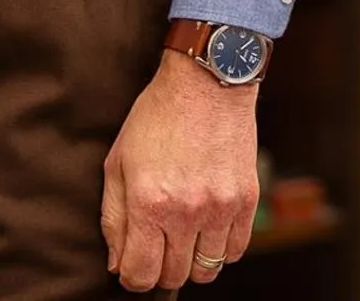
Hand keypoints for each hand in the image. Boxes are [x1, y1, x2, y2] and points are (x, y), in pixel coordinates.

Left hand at [101, 51, 259, 292]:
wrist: (205, 83)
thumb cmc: (157, 116)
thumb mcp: (118, 160)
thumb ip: (113, 216)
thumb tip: (117, 263)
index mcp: (148, 201)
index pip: (140, 273)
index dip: (132, 277)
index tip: (133, 265)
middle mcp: (185, 211)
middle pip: (174, 276)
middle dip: (161, 268)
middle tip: (158, 244)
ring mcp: (219, 208)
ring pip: (206, 270)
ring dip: (191, 260)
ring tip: (184, 234)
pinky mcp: (245, 201)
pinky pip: (235, 251)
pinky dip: (220, 248)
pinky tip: (208, 225)